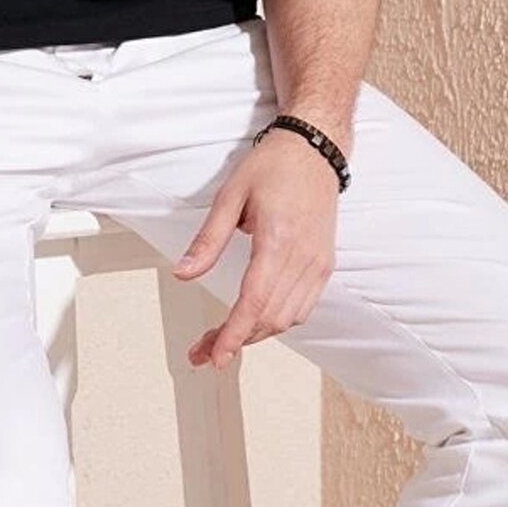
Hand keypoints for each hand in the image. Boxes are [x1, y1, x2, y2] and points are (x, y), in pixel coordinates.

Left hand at [170, 128, 340, 368]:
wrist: (314, 150)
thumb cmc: (274, 167)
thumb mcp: (230, 196)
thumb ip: (207, 241)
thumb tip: (183, 273)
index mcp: (278, 240)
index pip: (255, 301)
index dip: (234, 334)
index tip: (216, 356)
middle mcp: (304, 257)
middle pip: (270, 317)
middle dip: (237, 341)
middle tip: (204, 351)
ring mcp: (318, 264)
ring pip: (288, 318)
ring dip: (256, 334)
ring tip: (224, 339)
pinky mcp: (325, 265)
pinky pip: (303, 308)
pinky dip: (278, 320)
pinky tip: (256, 319)